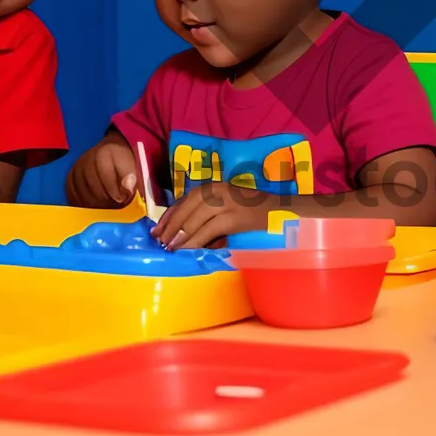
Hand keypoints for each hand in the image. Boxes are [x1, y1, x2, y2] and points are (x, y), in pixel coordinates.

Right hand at [66, 139, 137, 207]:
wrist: (109, 153)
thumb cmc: (121, 161)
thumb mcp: (131, 165)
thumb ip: (131, 177)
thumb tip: (127, 189)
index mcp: (104, 152)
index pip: (105, 174)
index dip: (114, 190)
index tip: (122, 198)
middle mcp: (87, 158)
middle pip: (93, 185)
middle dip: (105, 198)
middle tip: (114, 204)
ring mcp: (77, 168)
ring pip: (82, 192)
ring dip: (95, 203)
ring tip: (106, 206)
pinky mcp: (70, 177)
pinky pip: (72, 194)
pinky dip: (83, 203)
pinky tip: (94, 206)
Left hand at [152, 182, 268, 250]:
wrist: (279, 212)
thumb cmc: (249, 213)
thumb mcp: (224, 207)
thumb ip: (203, 213)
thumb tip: (175, 230)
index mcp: (213, 186)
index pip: (184, 199)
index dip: (168, 216)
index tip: (156, 230)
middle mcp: (218, 189)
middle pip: (187, 208)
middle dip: (171, 226)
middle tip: (161, 243)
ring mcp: (227, 202)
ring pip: (195, 219)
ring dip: (180, 236)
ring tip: (171, 248)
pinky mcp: (234, 217)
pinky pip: (208, 230)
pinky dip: (195, 241)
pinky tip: (188, 249)